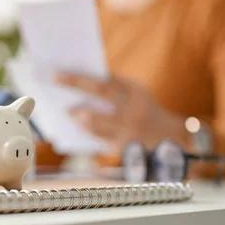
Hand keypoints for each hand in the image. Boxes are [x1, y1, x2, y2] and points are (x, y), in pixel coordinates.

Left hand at [55, 72, 188, 154]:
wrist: (169, 136)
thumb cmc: (145, 107)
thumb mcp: (136, 91)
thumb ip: (114, 83)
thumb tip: (82, 76)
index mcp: (135, 95)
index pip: (102, 85)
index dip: (77, 80)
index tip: (58, 75)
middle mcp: (131, 115)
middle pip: (95, 108)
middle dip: (73, 100)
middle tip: (55, 93)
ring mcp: (127, 135)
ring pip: (94, 127)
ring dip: (79, 119)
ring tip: (70, 112)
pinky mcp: (122, 149)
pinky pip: (98, 139)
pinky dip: (87, 131)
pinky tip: (79, 125)